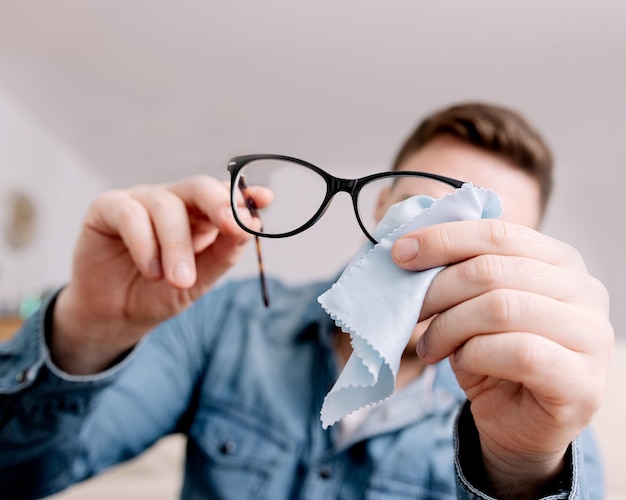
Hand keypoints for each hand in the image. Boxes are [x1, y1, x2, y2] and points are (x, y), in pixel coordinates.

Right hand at [52, 176, 269, 373]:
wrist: (116, 315)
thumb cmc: (161, 292)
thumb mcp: (200, 280)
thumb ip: (223, 254)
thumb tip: (250, 227)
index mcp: (202, 215)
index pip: (226, 197)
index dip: (244, 195)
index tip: (265, 199)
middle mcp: (174, 201)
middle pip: (199, 187)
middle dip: (219, 204)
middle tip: (232, 227)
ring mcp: (142, 200)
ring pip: (166, 206)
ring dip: (177, 246)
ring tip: (179, 280)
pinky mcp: (108, 207)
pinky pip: (130, 214)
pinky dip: (145, 244)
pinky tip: (150, 271)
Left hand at [392, 219, 613, 495]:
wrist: (518, 422)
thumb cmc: (494, 355)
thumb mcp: (472, 305)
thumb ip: (457, 272)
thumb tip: (407, 247)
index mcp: (560, 260)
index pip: (497, 233)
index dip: (443, 240)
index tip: (400, 253)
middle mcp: (584, 291)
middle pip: (491, 270)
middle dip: (438, 289)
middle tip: (410, 311)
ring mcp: (590, 336)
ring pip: (500, 308)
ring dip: (449, 327)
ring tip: (430, 346)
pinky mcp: (582, 381)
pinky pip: (517, 352)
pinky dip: (474, 355)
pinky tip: (460, 362)